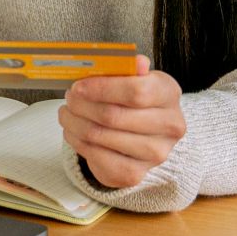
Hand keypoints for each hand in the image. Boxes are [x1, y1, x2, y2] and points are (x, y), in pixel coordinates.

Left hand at [58, 55, 184, 188]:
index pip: (136, 92)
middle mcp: (169, 126)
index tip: (78, 86)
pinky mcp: (135, 174)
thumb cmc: (135, 99)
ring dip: (74, 123)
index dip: (101, 88)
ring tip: (66, 113)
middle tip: (69, 98)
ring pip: (101, 137)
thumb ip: (129, 67)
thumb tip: (136, 61)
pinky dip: (77, 142)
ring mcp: (155, 153)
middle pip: (114, 116)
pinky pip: (97, 158)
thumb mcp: (134, 77)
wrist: (146, 133)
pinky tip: (73, 131)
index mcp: (169, 94)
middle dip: (82, 106)